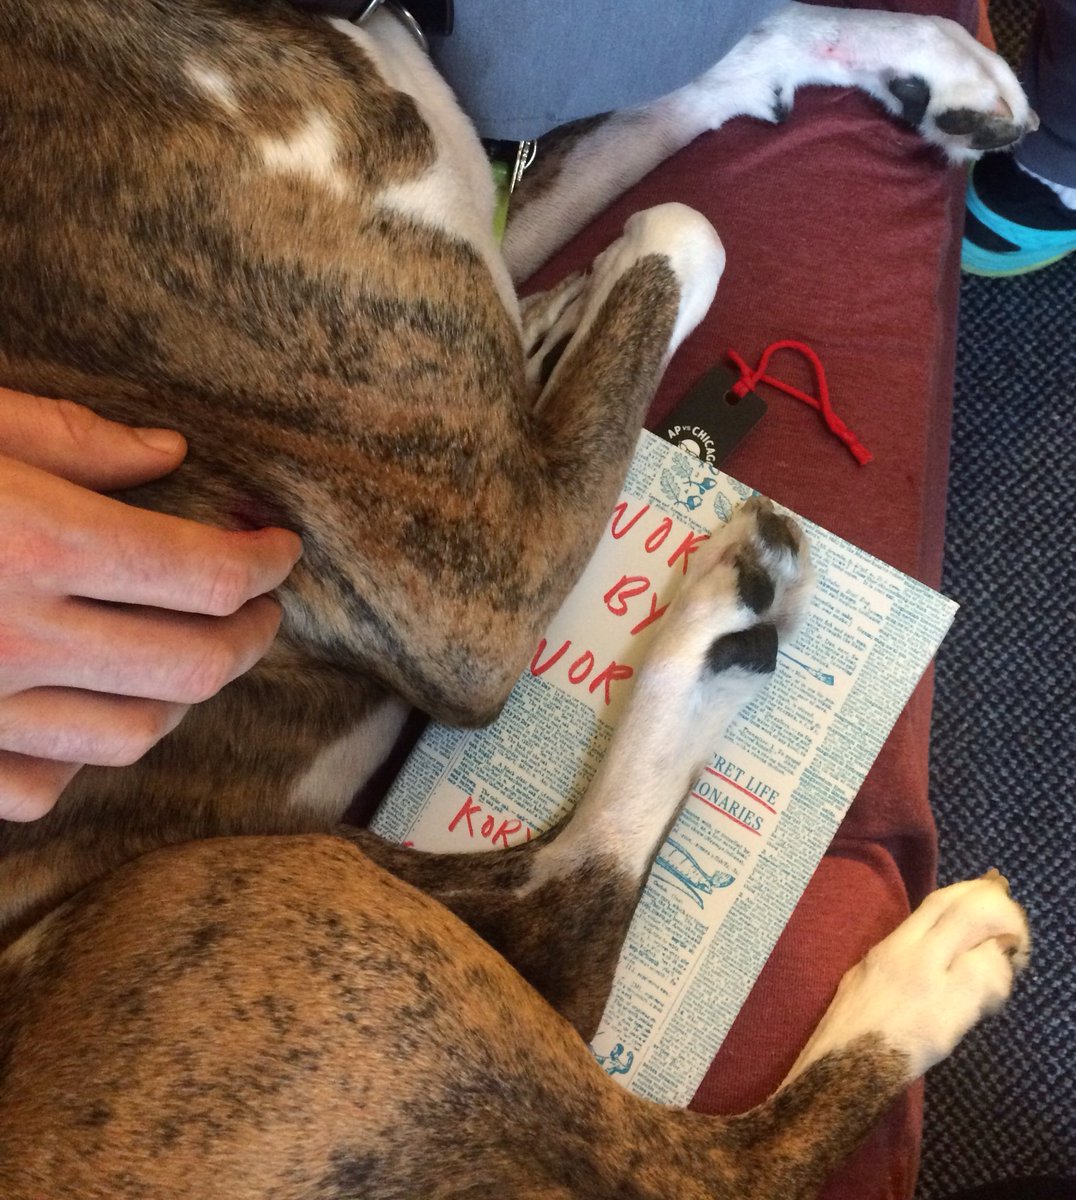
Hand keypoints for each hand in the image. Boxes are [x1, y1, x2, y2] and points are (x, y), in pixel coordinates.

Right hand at [0, 388, 301, 821]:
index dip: (263, 563)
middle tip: (260, 606)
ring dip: (183, 697)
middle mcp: (13, 639)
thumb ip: (71, 439)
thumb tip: (169, 454)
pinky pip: (41, 787)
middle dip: (249, 636)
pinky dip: (84, 755)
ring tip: (190, 652)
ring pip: (133, 737)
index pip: (204, 574)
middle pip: (193, 667)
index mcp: (34, 543)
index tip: (280, 546)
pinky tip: (84, 705)